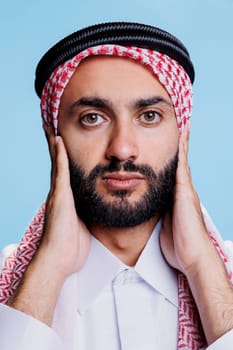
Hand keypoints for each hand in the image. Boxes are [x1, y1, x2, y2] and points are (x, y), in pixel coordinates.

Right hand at [41, 123, 90, 278]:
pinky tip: (58, 141)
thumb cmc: (71, 246)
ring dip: (54, 143)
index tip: (62, 137)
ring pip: (57, 162)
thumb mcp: (82, 224)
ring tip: (51, 124)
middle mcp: (60, 191)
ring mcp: (58, 193)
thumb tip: (92, 209)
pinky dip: (60, 156)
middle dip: (54, 142)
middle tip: (51, 123)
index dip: (63, 154)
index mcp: (67, 197)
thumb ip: (84, 213)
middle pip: (58, 161)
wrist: (59, 259)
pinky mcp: (60, 197)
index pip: (64, 170)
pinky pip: (61, 172)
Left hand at [160, 122, 213, 275]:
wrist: (192, 257)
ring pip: (181, 159)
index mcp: (175, 196)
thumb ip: (160, 212)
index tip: (166, 138)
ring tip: (181, 120)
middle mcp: (182, 189)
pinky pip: (182, 165)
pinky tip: (180, 134)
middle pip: (178, 160)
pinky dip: (181, 149)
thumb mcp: (164, 224)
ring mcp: (185, 189)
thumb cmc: (178, 244)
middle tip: (178, 120)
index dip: (170, 154)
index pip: (171, 170)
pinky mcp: (185, 191)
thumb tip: (148, 206)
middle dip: (177, 142)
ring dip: (181, 140)